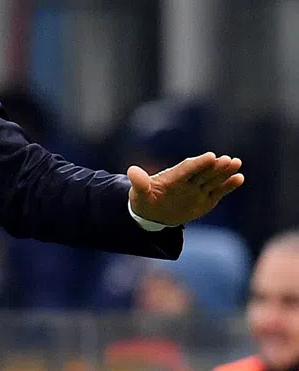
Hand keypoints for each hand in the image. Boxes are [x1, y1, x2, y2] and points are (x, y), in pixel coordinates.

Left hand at [127, 152, 243, 226]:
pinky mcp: (205, 199)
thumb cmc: (144, 200)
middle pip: (203, 172)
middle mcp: (187, 182)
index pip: (187, 169)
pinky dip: (228, 186)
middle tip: (228, 160)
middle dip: (215, 166)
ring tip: (236, 163)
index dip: (198, 163)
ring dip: (225, 172)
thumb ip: (139, 183)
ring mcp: (197, 190)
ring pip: (213, 180)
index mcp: (172, 178)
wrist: (153, 214)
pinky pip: (218, 192)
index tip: (210, 156)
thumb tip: (131, 171)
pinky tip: (239, 178)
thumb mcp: (139, 194)